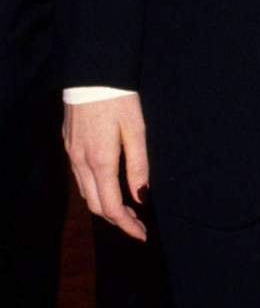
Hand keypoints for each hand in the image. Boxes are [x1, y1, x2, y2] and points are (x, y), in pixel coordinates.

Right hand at [63, 94, 149, 241]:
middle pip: (96, 205)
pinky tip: (109, 186)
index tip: (141, 234)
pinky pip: (79, 177)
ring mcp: (72, 153)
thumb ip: (138, 167)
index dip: (127, 225)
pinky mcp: (68, 144)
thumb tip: (141, 197)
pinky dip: (95, 189)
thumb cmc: (119, 99)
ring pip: (85, 192)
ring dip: (105, 205)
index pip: (111, 207)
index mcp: (100, 161)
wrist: (92, 73)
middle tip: (138, 224)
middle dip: (117, 219)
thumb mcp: (136, 131)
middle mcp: (81, 162)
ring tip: (127, 209)